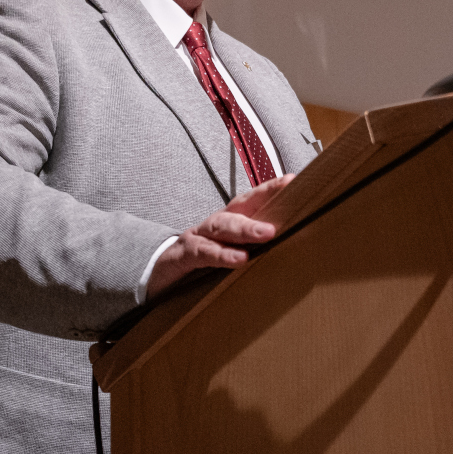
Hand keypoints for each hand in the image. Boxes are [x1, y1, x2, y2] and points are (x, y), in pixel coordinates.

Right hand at [148, 174, 293, 295]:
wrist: (157, 274)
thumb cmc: (202, 261)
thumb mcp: (229, 252)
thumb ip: (253, 247)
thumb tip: (288, 245)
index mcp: (229, 221)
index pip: (253, 200)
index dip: (273, 189)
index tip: (295, 179)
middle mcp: (215, 223)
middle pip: (241, 206)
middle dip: (265, 197)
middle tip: (290, 194)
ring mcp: (198, 236)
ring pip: (222, 227)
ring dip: (245, 228)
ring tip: (267, 233)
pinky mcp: (184, 256)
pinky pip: (204, 253)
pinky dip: (222, 255)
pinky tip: (239, 259)